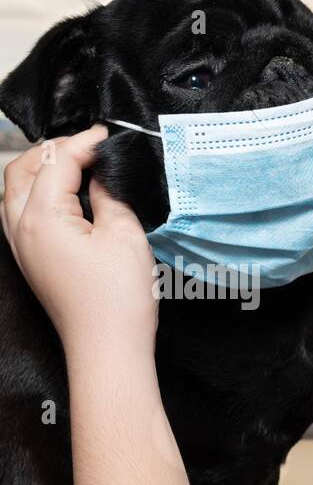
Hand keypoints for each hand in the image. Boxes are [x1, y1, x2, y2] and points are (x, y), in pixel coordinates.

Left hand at [1, 126, 157, 356]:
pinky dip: (37, 194)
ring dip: (41, 170)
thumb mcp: (125, 236)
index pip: (58, 161)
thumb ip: (110, 196)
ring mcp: (20, 246)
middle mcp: (20, 227)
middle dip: (55, 150)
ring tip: (76, 167)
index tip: (110, 136)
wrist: (107, 348)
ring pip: (14, 189)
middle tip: (92, 148)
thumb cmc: (118, 300)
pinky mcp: (30, 260)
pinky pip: (19, 212)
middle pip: (22, 168)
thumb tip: (104, 175)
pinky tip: (65, 198)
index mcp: (41, 216)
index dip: (85, 143)